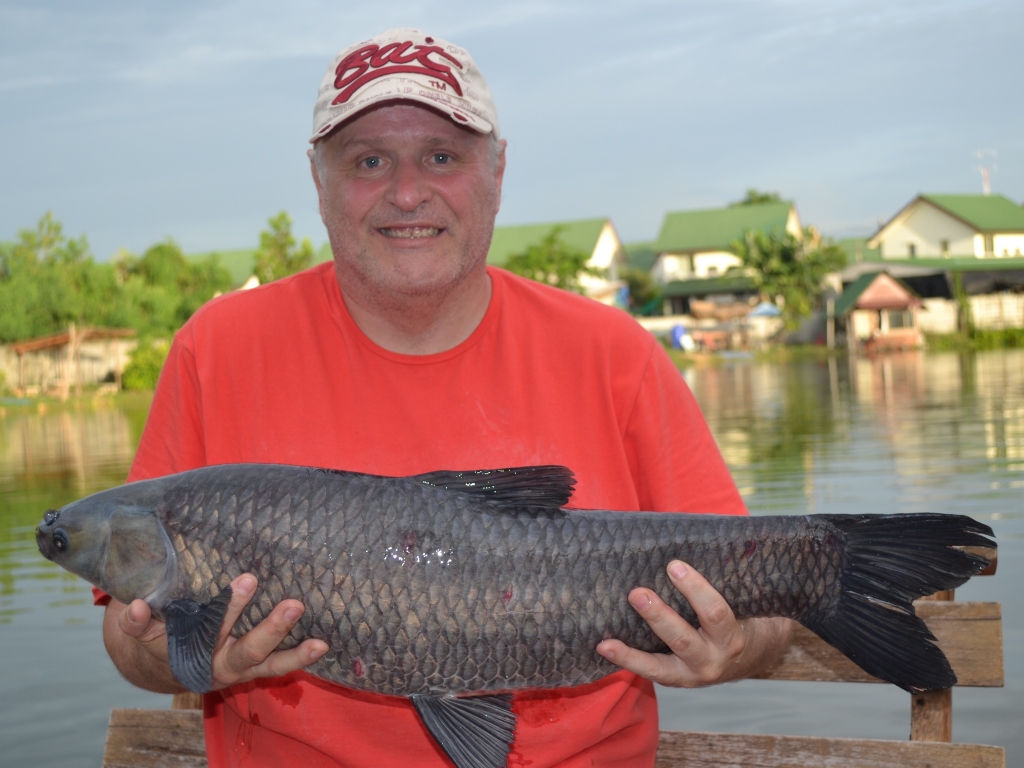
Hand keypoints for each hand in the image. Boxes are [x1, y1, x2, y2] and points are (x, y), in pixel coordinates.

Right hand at [106, 573, 328, 692]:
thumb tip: (136, 606)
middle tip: (283, 598)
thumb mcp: (144, 632)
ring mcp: (243, 666)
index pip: (208, 629)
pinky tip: (324, 644)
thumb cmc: (162, 637)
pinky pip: (281, 664)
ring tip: (320, 642)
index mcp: (192, 652)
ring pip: (268, 662)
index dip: (226, 608)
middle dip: (265, 626)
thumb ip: (136, 622)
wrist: (171, 668)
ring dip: (292, 649)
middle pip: (246, 648)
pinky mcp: (259, 666)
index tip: (243, 581)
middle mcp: (220, 663)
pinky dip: (301, 657)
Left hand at [595, 560, 789, 686]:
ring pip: (660, 665)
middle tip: (637, 594)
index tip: (675, 566)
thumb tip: (696, 536)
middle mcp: (713, 661)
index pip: (715, 613)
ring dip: (632, 650)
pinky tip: (604, 648)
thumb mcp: (742, 602)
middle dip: (659, 617)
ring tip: (608, 639)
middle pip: (683, 640)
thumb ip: (724, 579)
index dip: (695, 589)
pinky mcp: (675, 680)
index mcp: (732, 638)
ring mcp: (692, 675)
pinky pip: (649, 672)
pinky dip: (626, 661)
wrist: (754, 657)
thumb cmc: (743, 618)